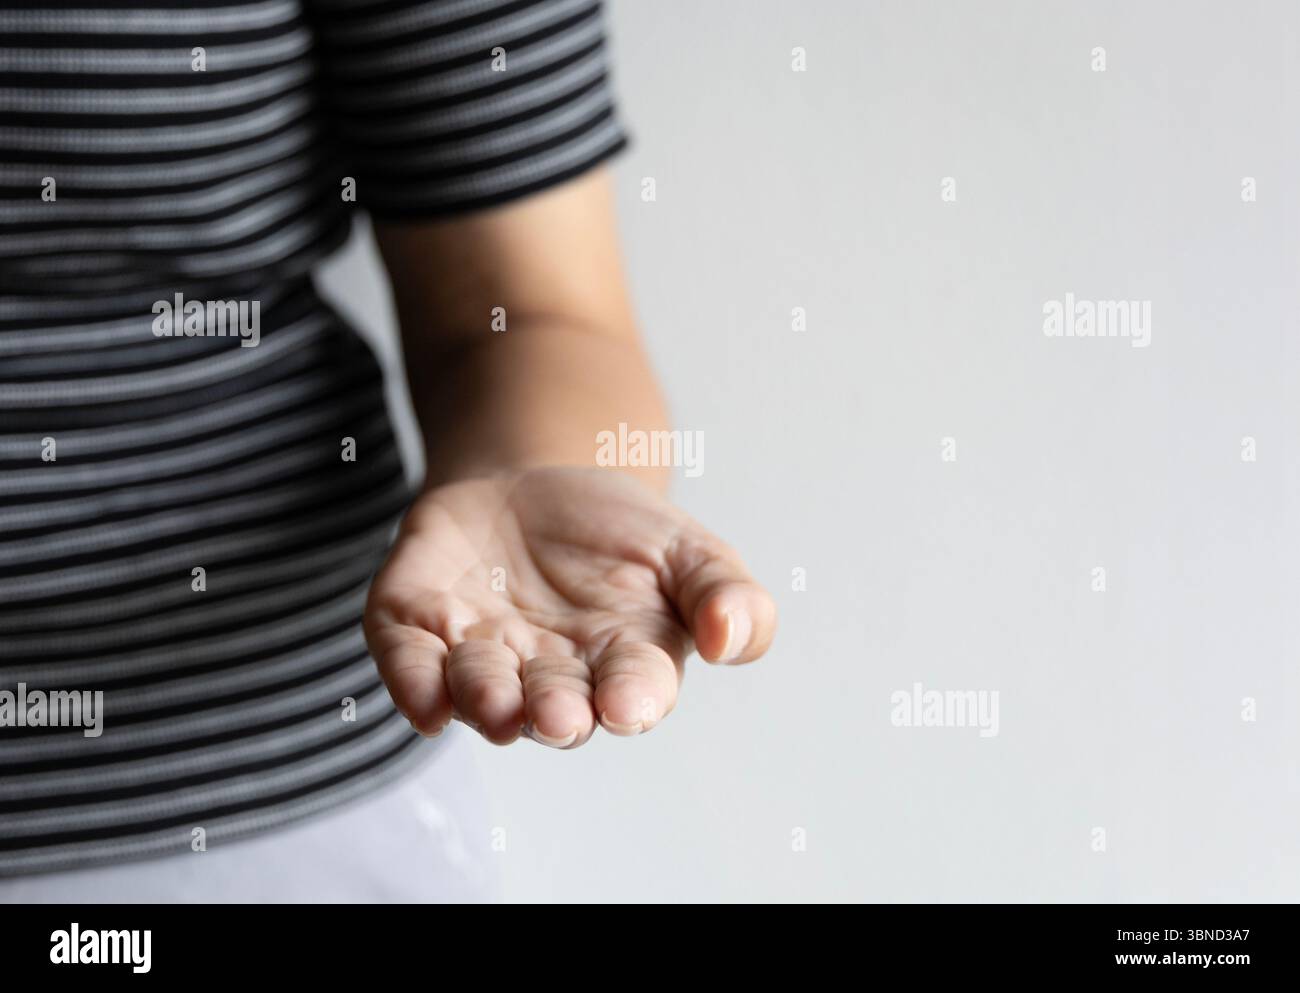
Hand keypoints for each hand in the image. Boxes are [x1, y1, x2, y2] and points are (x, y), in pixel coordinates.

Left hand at [363, 467, 775, 746]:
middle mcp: (549, 675)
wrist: (533, 484)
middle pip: (552, 705)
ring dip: (484, 699)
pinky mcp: (418, 626)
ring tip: (494, 702)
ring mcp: (481, 654)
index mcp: (623, 665)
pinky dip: (412, 680)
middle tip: (556, 715)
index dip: (631, 699)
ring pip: (478, 690)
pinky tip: (423, 702)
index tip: (628, 703)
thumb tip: (729, 640)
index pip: (633, 690)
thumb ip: (728, 595)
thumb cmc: (620, 536)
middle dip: (553, 712)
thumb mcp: (690, 551)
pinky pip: (408, 660)